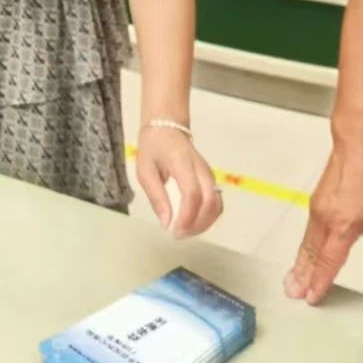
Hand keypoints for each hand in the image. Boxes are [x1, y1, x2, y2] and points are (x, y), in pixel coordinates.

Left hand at [135, 124, 222, 238]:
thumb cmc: (154, 148)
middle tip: (179, 234)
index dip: (187, 215)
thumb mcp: (145, 170)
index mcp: (183, 163)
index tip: (175, 230)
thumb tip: (166, 223)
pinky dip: (208, 217)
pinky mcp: (211, 179)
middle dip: (197, 224)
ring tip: (186, 231)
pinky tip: (193, 223)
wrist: (167, 128)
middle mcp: (201, 168)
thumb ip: (156, 196)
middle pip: (211, 201)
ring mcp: (209, 174)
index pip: (193, 193)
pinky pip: (216, 202)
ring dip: (205, 223)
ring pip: (217, 204)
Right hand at [285, 143, 362, 305]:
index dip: (320, 281)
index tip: (312, 297)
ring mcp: (316, 213)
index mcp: (343, 226)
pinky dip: (303, 250)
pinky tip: (302, 257)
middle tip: (292, 294)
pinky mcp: (314, 205)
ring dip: (299, 265)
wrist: (356, 150)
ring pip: (306, 245)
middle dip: (302, 276)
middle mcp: (325, 221)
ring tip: (291, 282)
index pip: (329, 261)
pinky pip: (307, 234)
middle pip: (311, 255)